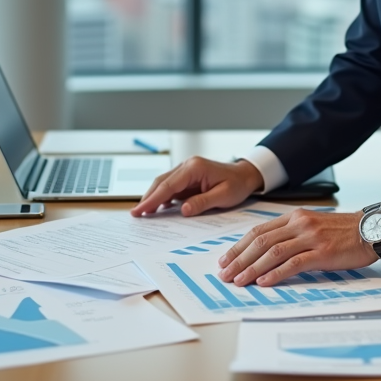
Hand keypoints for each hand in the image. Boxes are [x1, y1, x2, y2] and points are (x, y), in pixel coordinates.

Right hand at [130, 156, 262, 216]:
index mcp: (194, 168)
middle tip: (136, 214)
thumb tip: (183, 210)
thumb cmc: (236, 184)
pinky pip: (171, 187)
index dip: (152, 199)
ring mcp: (186, 170)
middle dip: (148, 198)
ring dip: (153, 198)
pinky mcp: (187, 177)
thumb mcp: (223, 196)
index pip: (168, 185)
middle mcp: (187, 166)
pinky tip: (158, 209)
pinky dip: (162, 197)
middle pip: (161, 182)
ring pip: (164, 184)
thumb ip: (202, 202)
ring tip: (143, 213)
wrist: (245, 175)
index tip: (140, 210)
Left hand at [217, 209, 379, 286]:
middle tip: (225, 274)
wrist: (372, 229)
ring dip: (252, 268)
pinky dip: (276, 273)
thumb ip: (291, 234)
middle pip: (260, 241)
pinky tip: (264, 281)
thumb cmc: (343, 231)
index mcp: (294, 216)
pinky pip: (294, 263)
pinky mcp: (322, 252)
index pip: (258, 231)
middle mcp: (299, 224)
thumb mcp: (313, 225)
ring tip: (239, 281)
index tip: (226, 260)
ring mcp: (310, 237)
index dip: (239, 246)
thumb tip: (266, 252)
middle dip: (239, 259)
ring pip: (273, 252)